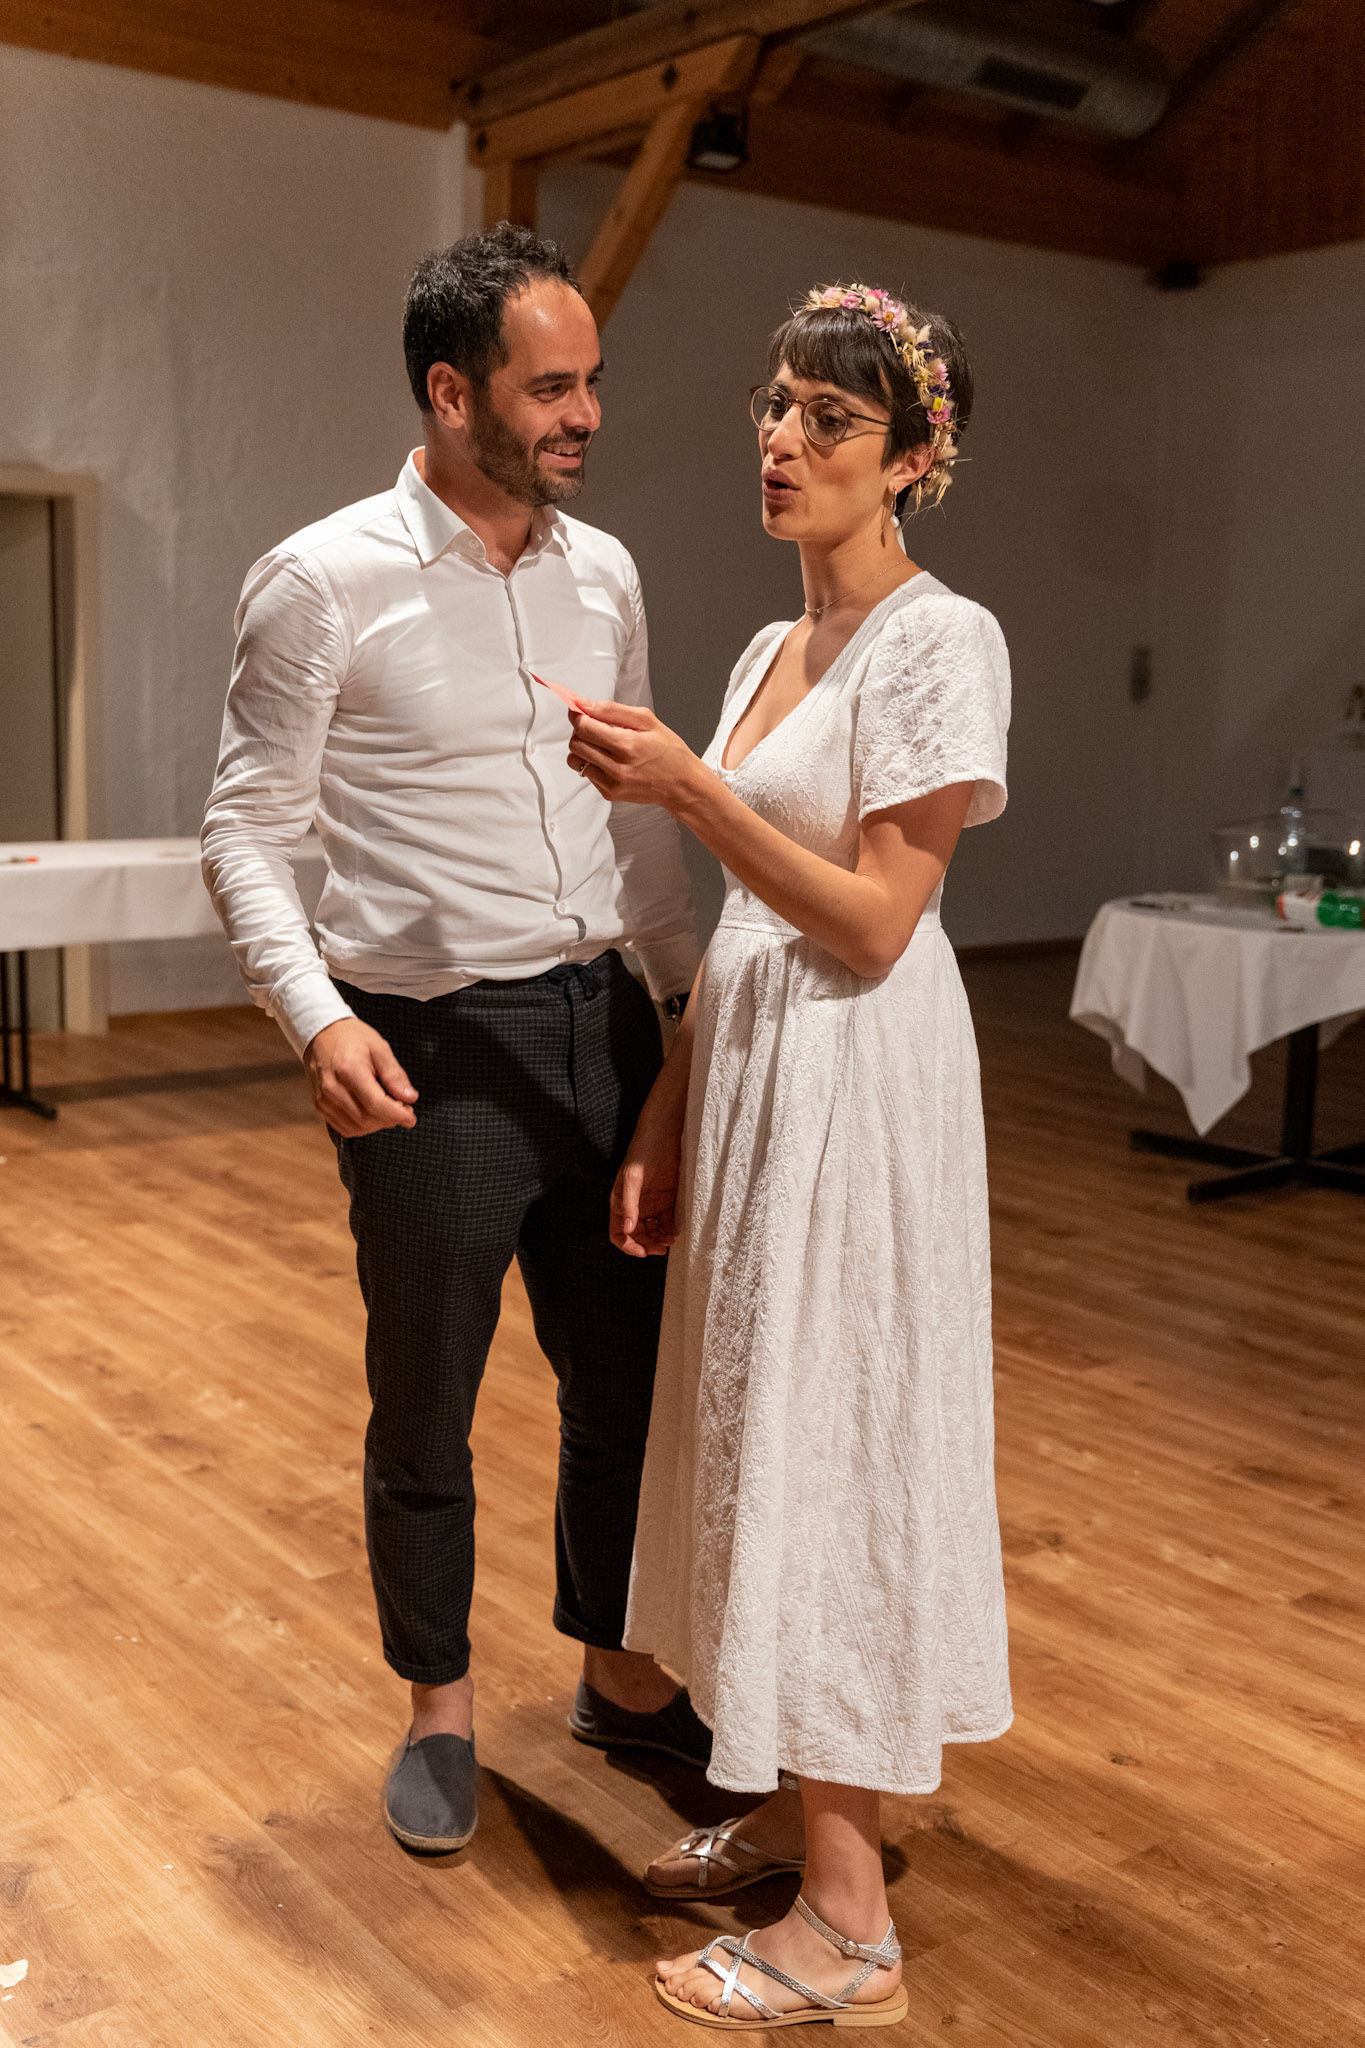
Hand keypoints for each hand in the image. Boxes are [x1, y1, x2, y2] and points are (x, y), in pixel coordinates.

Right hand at [305, 1017, 417, 1136]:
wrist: (322, 1033)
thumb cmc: (352, 1038)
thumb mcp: (380, 1048)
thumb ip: (395, 1075)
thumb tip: (410, 1098)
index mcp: (349, 1070)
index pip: (376, 1104)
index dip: (397, 1115)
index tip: (412, 1118)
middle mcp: (332, 1088)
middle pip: (367, 1119)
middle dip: (390, 1119)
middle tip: (403, 1108)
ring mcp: (323, 1099)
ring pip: (357, 1127)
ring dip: (377, 1124)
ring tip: (388, 1109)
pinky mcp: (319, 1106)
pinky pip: (345, 1128)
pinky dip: (362, 1126)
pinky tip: (372, 1112)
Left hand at [568, 701, 705, 809]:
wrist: (682, 784)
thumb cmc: (669, 750)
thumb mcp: (647, 721)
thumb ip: (612, 710)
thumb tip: (584, 704)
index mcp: (628, 745)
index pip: (584, 726)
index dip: (578, 715)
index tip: (580, 710)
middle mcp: (617, 767)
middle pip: (576, 743)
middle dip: (581, 730)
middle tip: (596, 726)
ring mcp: (612, 783)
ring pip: (575, 760)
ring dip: (583, 748)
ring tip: (602, 744)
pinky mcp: (609, 793)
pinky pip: (586, 773)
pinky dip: (592, 763)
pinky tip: (610, 759)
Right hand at [611, 1115, 682, 1257]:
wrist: (663, 1136)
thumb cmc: (642, 1154)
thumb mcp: (632, 1179)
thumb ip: (629, 1204)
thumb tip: (628, 1229)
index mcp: (621, 1204)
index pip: (618, 1233)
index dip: (628, 1246)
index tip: (642, 1252)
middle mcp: (635, 1207)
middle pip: (638, 1236)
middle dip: (648, 1245)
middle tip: (661, 1249)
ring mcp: (651, 1204)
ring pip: (653, 1231)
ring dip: (660, 1239)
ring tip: (670, 1240)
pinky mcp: (667, 1200)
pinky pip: (667, 1221)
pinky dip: (671, 1229)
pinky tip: (676, 1230)